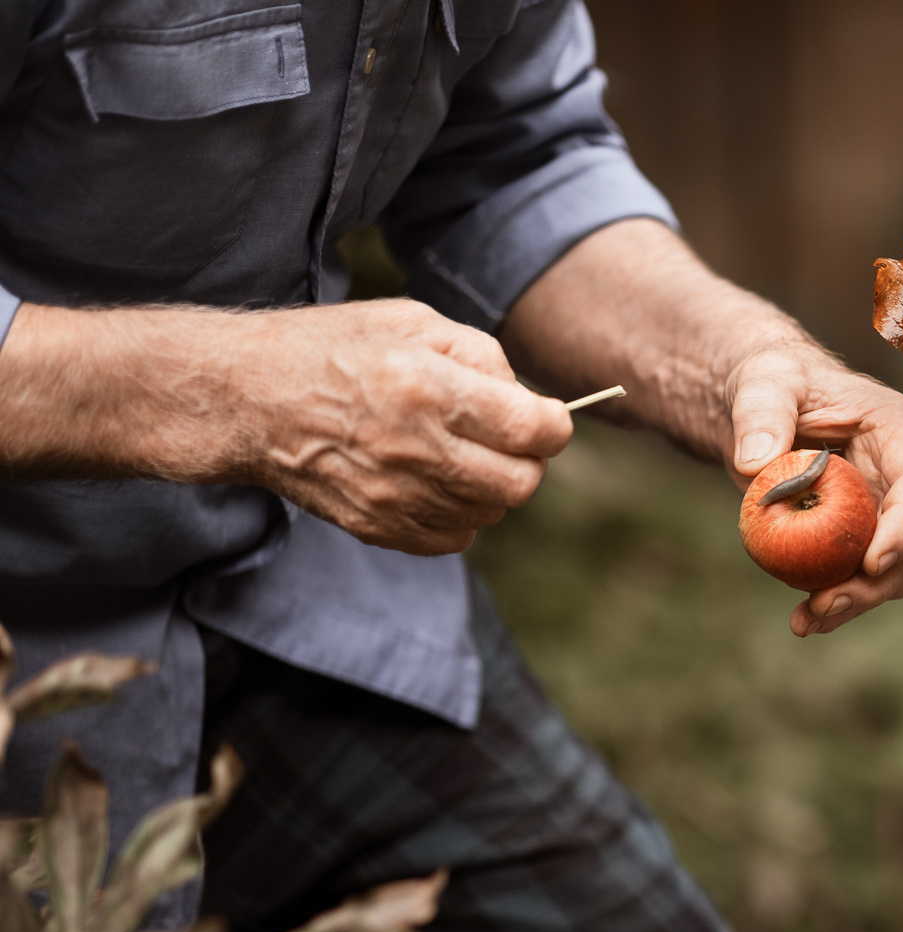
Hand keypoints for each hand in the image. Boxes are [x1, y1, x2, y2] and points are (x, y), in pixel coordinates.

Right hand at [232, 301, 570, 554]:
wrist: (247, 400)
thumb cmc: (333, 350)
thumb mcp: (412, 322)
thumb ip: (483, 357)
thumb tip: (531, 402)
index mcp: (428, 389)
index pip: (534, 431)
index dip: (554, 424)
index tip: (544, 416)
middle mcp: (415, 450)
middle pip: (522, 482)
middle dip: (528, 459)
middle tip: (505, 437)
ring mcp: (396, 497)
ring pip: (491, 513)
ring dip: (491, 485)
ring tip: (459, 452)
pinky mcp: (379, 528)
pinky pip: (455, 537)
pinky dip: (459, 513)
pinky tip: (435, 480)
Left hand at [730, 345, 902, 635]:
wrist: (754, 408)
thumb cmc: (770, 379)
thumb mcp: (763, 383)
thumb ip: (761, 415)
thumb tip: (753, 466)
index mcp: (896, 433)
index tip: (872, 564)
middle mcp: (898, 477)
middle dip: (878, 580)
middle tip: (829, 604)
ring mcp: (879, 511)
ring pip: (890, 570)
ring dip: (857, 600)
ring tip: (810, 619)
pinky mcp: (853, 537)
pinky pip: (855, 578)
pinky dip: (834, 602)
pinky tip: (802, 621)